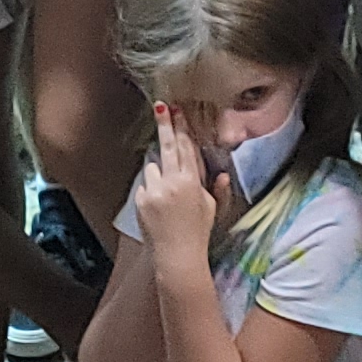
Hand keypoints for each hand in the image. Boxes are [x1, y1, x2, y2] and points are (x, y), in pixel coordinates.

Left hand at [130, 104, 235, 258]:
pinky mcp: (141, 199)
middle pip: (167, 146)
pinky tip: (160, 207)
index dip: (181, 127)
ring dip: (159, 172)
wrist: (177, 256)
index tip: (177, 110)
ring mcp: (154, 190)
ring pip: (153, 168)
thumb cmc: (198, 232)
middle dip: (164, 124)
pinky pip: (146, 185)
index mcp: (191, 181)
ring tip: (169, 196)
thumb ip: (215, 187)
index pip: (186, 147)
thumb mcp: (212, 208)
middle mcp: (172, 182)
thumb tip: (220, 172)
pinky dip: (152, 190)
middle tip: (160, 106)